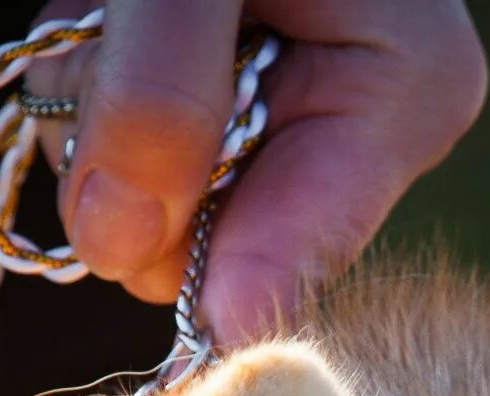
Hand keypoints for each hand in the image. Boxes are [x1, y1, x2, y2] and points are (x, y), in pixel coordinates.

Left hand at [25, 0, 485, 346]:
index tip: (129, 252)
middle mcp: (359, 129)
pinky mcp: (220, 113)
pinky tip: (109, 20)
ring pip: (152, 210)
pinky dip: (84, 94)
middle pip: (214, 244)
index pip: (305, 255)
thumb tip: (119, 246)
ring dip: (93, 115)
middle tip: (115, 36)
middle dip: (135, 159)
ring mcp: (284, 124)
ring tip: (113, 10)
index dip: (210, 275)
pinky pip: (123, 164)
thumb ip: (160, 89)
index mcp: (405, 91)